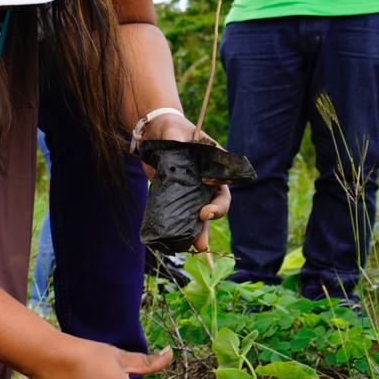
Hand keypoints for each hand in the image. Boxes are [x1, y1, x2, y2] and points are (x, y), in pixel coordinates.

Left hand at [141, 113, 231, 251]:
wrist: (153, 134)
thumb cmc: (170, 130)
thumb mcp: (176, 133)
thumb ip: (181, 142)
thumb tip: (185, 152)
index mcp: (216, 165)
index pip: (224, 188)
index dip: (218, 204)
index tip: (204, 212)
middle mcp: (208, 179)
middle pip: (215, 204)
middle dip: (210, 222)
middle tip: (201, 237)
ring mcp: (192, 189)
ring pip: (199, 213)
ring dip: (198, 231)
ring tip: (196, 248)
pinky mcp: (177, 195)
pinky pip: (182, 213)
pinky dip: (181, 226)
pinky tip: (177, 240)